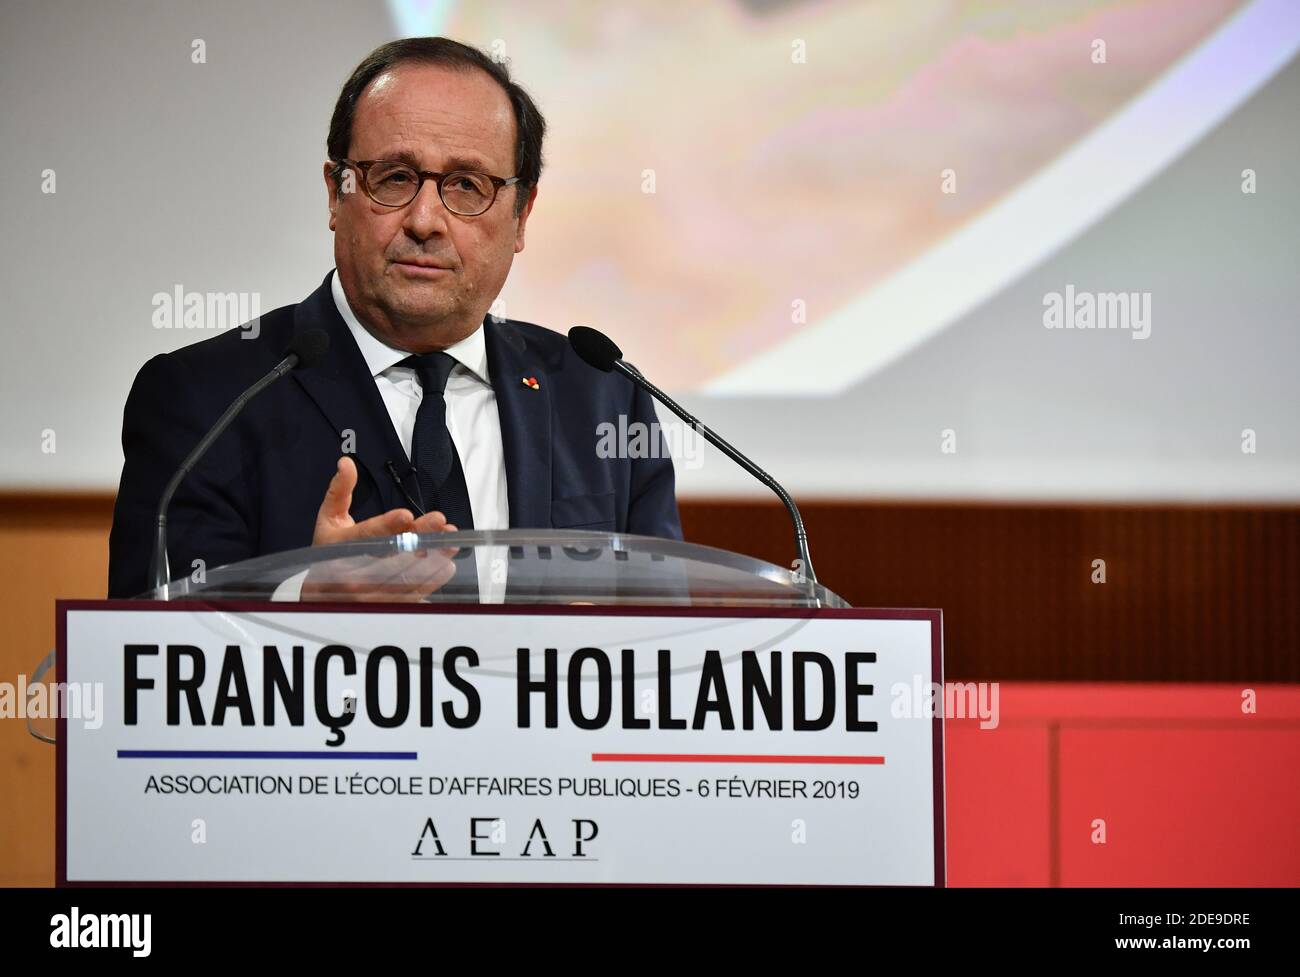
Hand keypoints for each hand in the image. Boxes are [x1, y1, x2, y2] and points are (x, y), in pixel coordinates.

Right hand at [303, 456, 461, 601]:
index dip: (386, 525)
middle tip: (438, 522)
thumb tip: (346, 463)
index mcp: (340, 548)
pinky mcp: (385, 604)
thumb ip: (340, 491)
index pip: (365, 536)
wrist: (317, 594)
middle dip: (419, 537)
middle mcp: (354, 574)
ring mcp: (370, 592)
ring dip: (431, 558)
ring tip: (449, 542)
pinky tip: (445, 566)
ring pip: (406, 577)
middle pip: (391, 555)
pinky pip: (412, 595)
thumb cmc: (327, 552)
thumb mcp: (328, 519)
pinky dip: (431, 581)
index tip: (406, 515)